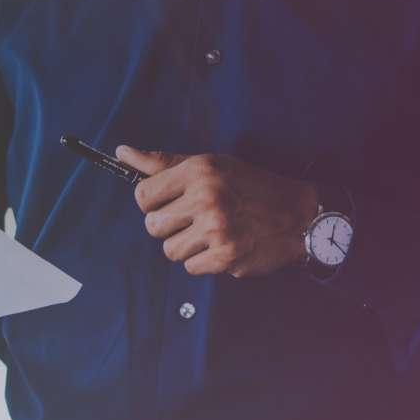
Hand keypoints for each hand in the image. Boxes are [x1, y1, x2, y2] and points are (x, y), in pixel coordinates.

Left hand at [116, 146, 320, 277]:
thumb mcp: (210, 165)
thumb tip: (122, 153)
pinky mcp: (226, 256)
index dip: (152, 203)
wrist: (298, 214)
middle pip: (152, 226)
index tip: (169, 202)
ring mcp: (217, 229)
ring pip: (169, 250)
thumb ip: (163, 163)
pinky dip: (203, 261)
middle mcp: (206, 198)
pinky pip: (190, 267)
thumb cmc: (250, 186)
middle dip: (168, 226)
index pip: (143, 196)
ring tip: (209, 232)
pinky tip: (221, 246)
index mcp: (199, 171)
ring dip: (186, 246)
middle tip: (192, 219)